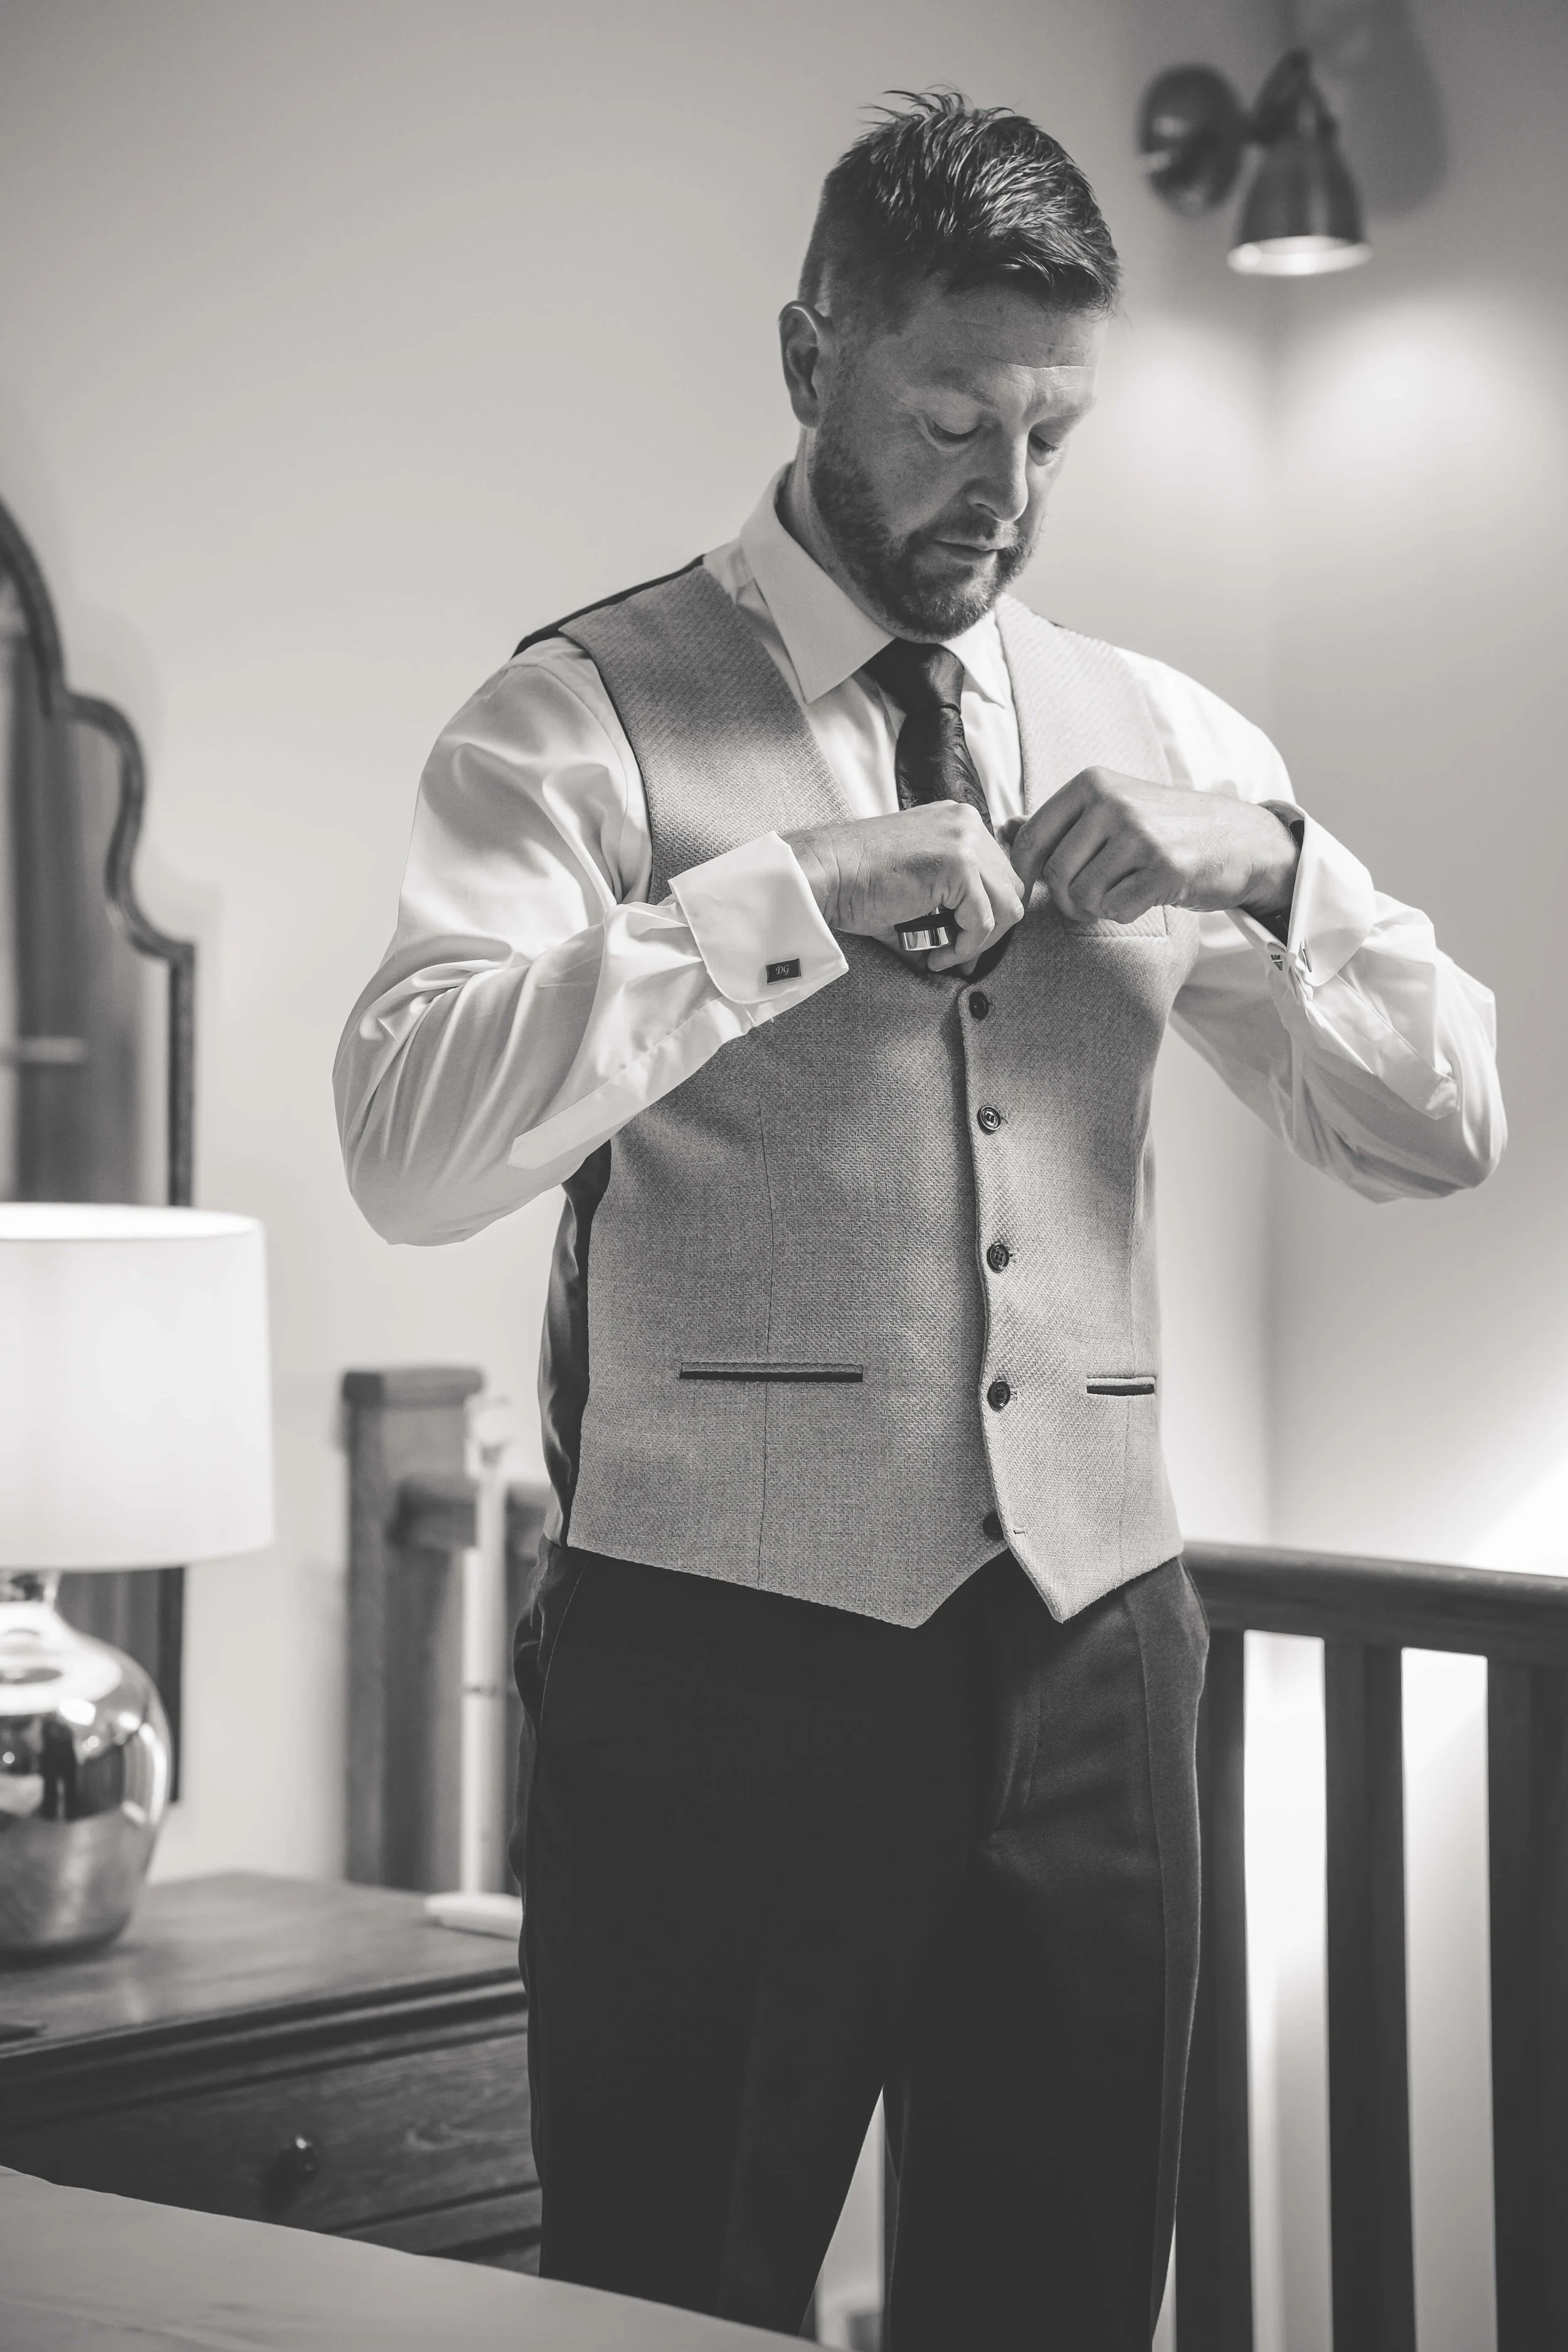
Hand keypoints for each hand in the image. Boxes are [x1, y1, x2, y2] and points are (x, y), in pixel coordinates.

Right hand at [785, 803, 1025, 973]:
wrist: (823, 875)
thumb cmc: (856, 884)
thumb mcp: (916, 886)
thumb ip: (949, 906)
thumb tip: (967, 953)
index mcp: (958, 823)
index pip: (1000, 874)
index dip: (985, 915)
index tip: (956, 941)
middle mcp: (967, 824)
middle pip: (1011, 889)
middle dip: (987, 929)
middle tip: (952, 951)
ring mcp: (966, 841)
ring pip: (1006, 907)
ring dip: (977, 941)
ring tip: (940, 953)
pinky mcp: (958, 865)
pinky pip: (983, 922)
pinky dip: (963, 948)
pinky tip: (933, 955)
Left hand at [1010, 768, 1299, 927]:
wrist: (1236, 837)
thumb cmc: (1164, 826)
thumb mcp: (1111, 808)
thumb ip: (1058, 820)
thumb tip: (1003, 828)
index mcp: (1093, 784)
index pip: (1031, 837)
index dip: (1024, 872)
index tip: (1034, 888)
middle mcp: (1114, 803)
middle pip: (1055, 872)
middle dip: (1064, 898)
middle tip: (1084, 900)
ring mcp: (1141, 835)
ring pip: (1083, 895)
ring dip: (1093, 908)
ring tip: (1115, 895)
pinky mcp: (1165, 869)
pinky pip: (1116, 908)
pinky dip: (1122, 912)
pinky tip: (1139, 898)